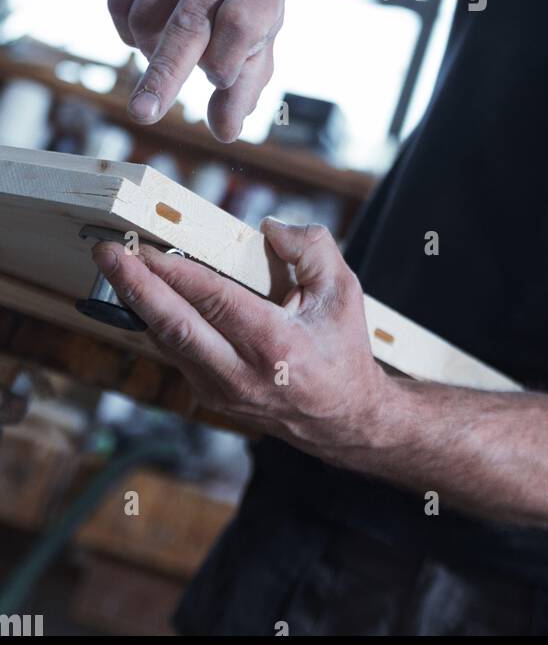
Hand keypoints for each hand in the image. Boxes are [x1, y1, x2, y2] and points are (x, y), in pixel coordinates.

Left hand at [90, 220, 389, 454]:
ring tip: (115, 265)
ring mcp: (221, 390)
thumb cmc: (343, 350)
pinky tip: (143, 293)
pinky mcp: (210, 395)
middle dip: (134, 287)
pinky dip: (157, 320)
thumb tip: (269, 226)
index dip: (175, 272)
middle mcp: (242, 374)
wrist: (342, 418)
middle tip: (107, 253)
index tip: (145, 246)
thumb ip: (311, 248)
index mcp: (275, 346)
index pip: (213, 302)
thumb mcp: (344, 291)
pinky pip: (176, 351)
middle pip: (174, 328)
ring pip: (167, 342)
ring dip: (137, 302)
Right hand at [108, 0, 284, 140]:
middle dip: (164, 75)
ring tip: (171, 42)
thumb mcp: (252, 51)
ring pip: (146, 19)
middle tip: (144, 114)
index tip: (218, 81)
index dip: (226, 61)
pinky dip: (126, 30)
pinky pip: (119, 2)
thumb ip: (240, 93)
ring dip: (150, 49)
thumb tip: (226, 131)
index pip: (240, 28)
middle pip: (188, 25)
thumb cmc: (235, 11)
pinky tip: (147, 22)